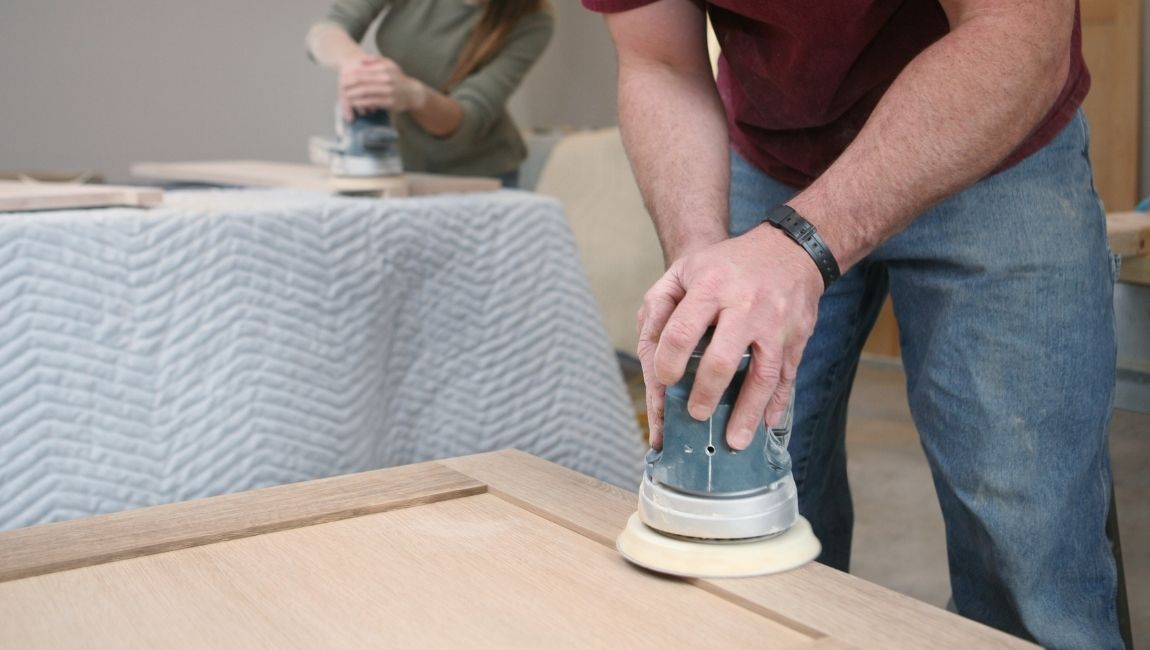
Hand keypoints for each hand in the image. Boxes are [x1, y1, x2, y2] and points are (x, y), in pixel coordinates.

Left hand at [338, 56, 427, 120]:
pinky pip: (371, 102)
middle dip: (349, 84)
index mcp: (384, 68)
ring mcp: (388, 91)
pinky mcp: (389, 102)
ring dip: (353, 94)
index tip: (342, 77)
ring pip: (365, 92)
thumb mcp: (390, 65)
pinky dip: (361, 103)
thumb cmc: (398, 79)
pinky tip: (355, 103)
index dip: (350, 74)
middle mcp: (386, 78)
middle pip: (362, 81)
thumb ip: (376, 60)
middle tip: (341, 87)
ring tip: (345, 95)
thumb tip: (362, 59)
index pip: (363, 70)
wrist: (412, 93)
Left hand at [637, 224, 823, 449]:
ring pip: (762, 376)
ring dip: (747, 413)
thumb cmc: (727, 265)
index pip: (682, 333)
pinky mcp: (797, 337)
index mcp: (711, 288)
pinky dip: (777, 404)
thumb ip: (660, 303)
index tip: (666, 381)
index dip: (669, 363)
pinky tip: (766, 425)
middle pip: (722, 361)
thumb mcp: (686, 269)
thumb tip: (649, 349)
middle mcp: (745, 306)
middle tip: (694, 415)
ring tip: (734, 442)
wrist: (790, 249)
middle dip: (706, 394)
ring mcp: (775, 324)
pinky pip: (787, 376)